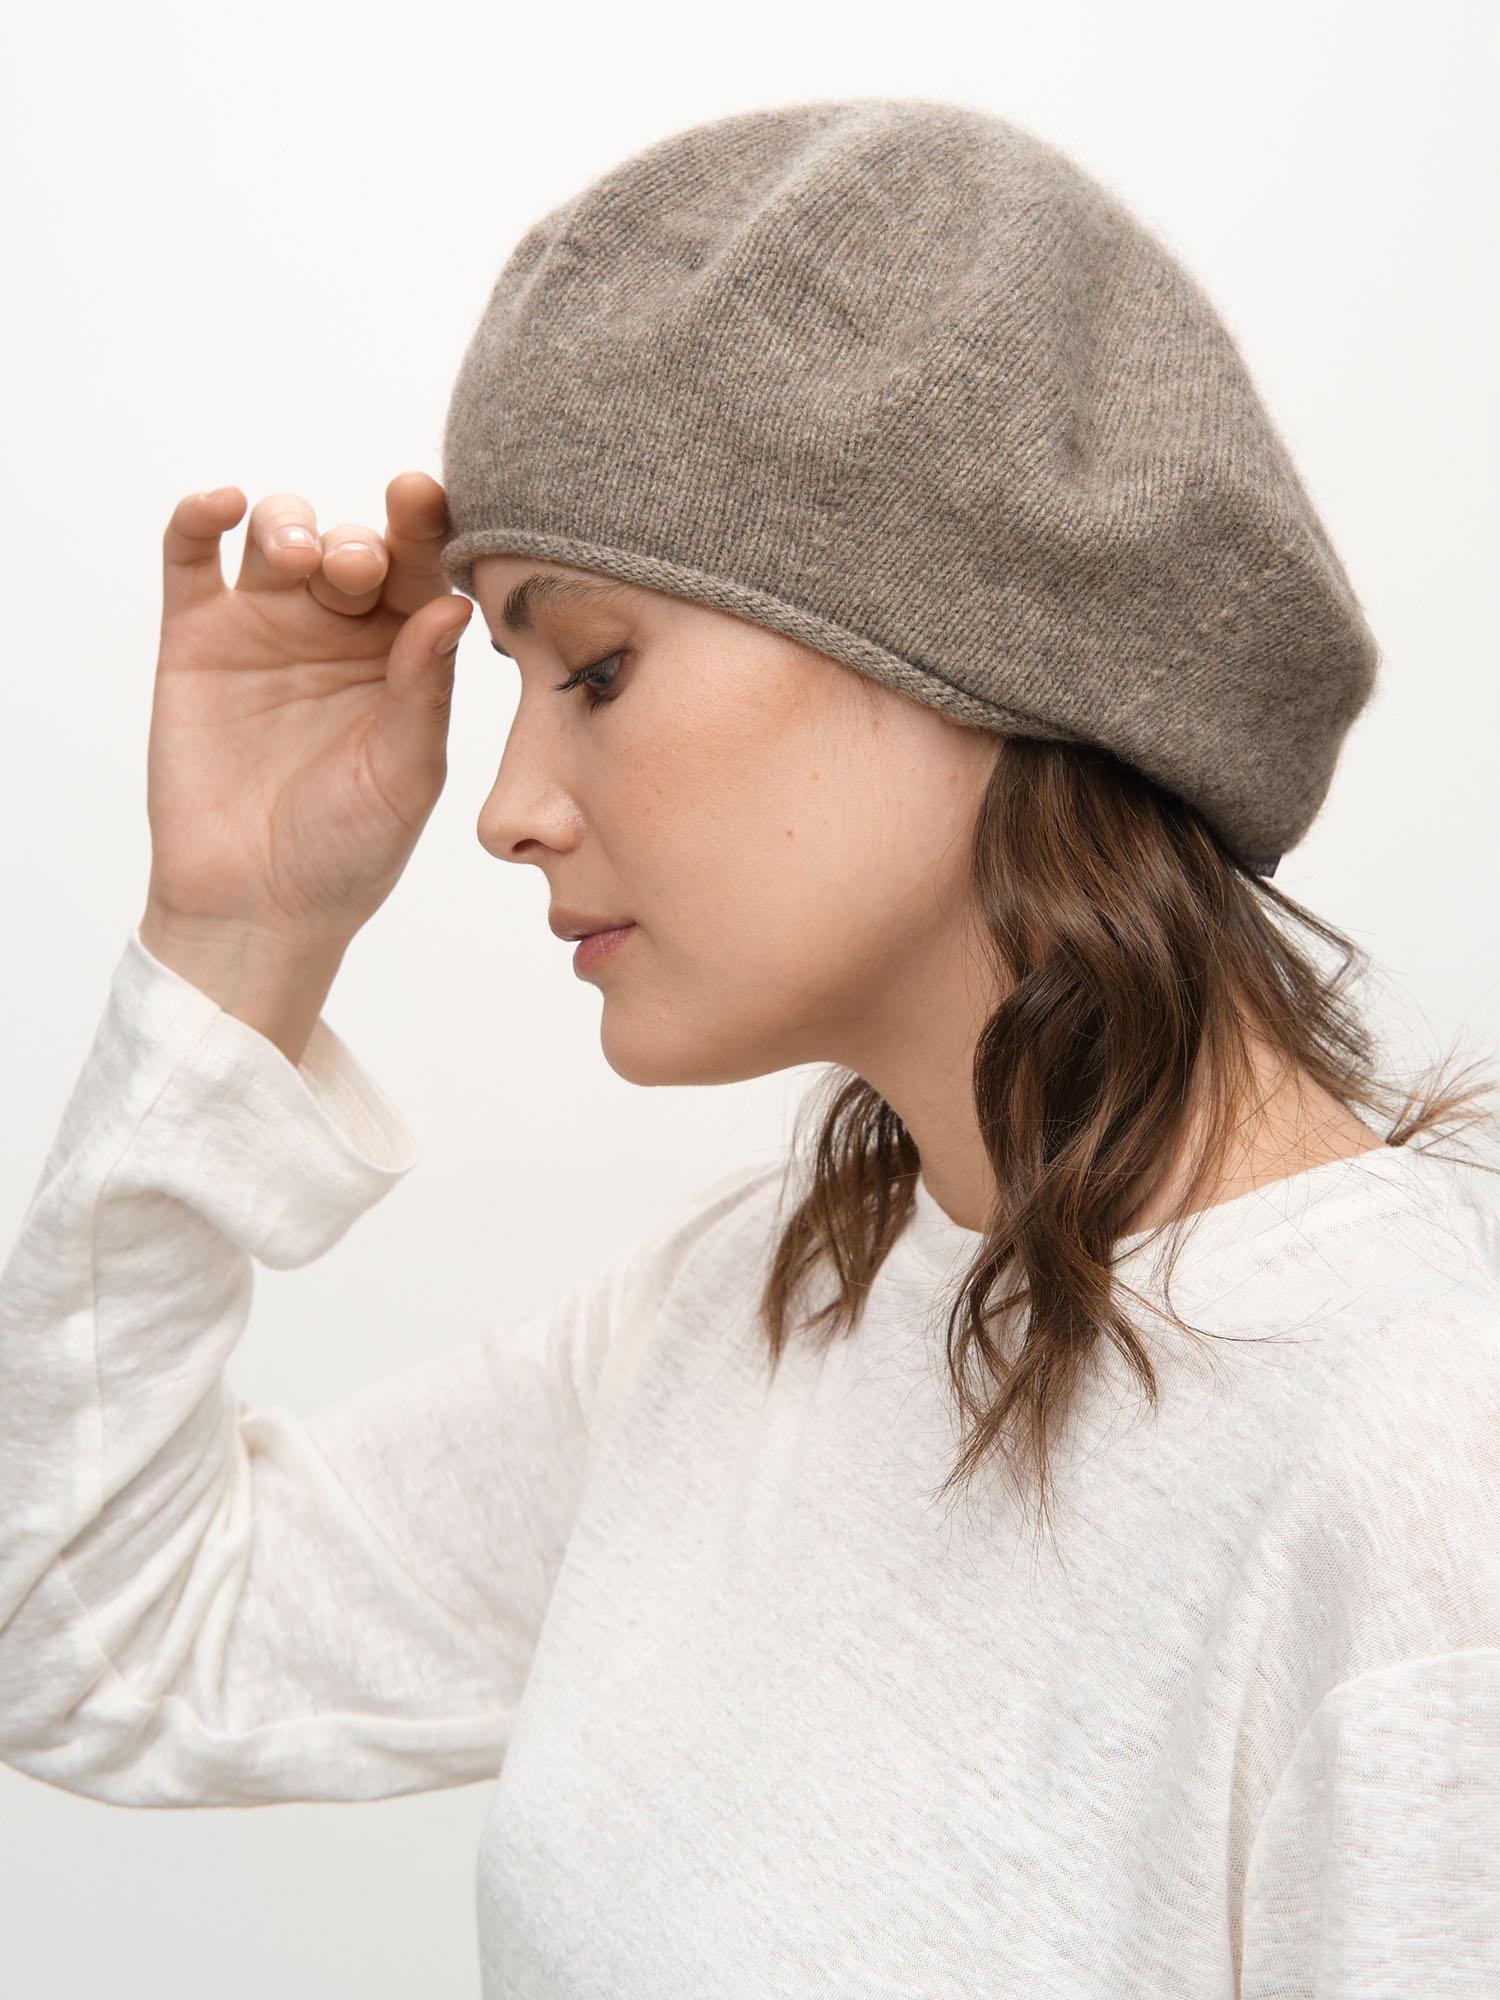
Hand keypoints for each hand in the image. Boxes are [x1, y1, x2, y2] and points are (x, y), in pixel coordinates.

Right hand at [141, 472, 471, 959]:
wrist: (257, 907)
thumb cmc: (349, 850)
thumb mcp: (406, 774)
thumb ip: (425, 690)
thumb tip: (450, 605)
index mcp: (405, 656)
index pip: (420, 572)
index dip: (424, 528)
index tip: (423, 496)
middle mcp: (339, 631)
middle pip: (353, 545)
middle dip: (359, 542)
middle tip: (358, 569)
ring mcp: (265, 628)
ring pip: (279, 535)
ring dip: (291, 524)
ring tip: (300, 558)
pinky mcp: (195, 638)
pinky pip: (192, 558)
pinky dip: (201, 518)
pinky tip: (223, 506)